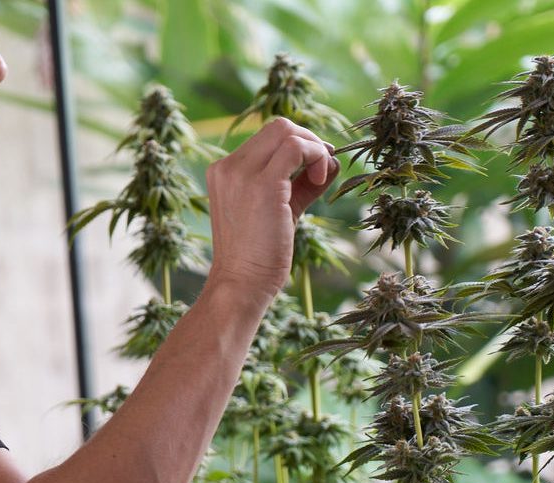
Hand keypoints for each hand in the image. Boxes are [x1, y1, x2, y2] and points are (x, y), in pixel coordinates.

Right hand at [204, 117, 338, 300]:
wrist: (241, 285)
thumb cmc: (258, 256)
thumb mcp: (279, 209)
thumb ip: (300, 183)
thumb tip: (330, 161)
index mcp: (224, 171)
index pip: (267, 138)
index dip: (298, 145)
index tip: (315, 168)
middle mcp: (228, 167)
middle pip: (277, 126)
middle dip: (309, 140)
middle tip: (322, 168)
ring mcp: (242, 173)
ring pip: (287, 130)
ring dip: (315, 149)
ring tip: (320, 178)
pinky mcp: (263, 184)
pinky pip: (297, 148)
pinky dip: (316, 157)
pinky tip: (319, 180)